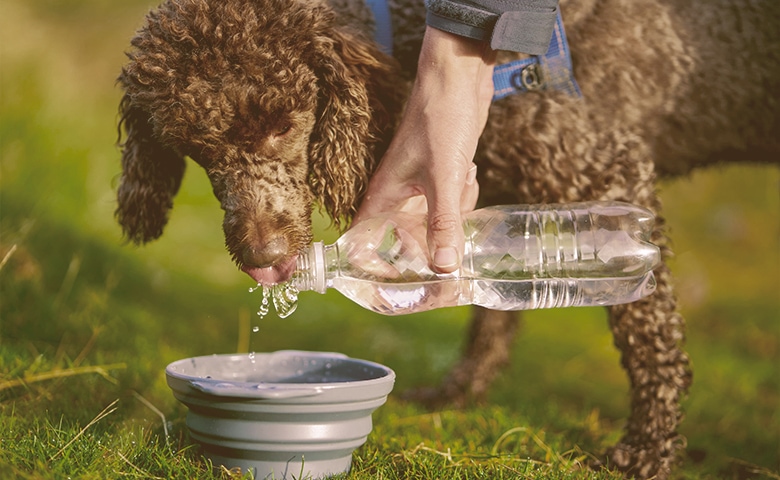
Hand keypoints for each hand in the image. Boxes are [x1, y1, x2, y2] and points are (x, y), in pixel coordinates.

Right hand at [354, 27, 495, 272]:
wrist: (459, 79)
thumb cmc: (440, 119)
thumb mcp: (444, 176)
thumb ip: (443, 223)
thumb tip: (445, 268)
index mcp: (382, 195)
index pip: (361, 242)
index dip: (372, 267)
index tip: (396, 285)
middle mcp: (395, 196)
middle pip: (403, 241)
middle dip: (429, 246)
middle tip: (451, 257)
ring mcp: (418, 187)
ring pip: (434, 223)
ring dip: (455, 212)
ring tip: (461, 180)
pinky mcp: (439, 178)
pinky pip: (451, 205)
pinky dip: (464, 195)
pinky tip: (468, 172)